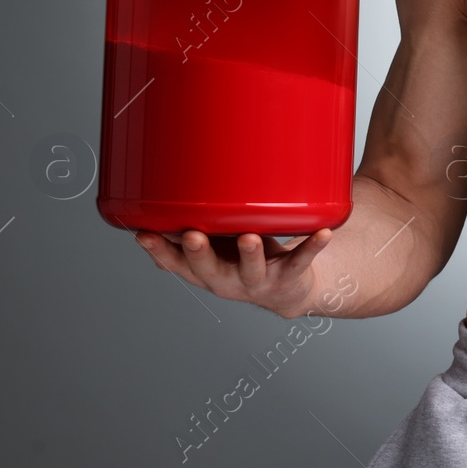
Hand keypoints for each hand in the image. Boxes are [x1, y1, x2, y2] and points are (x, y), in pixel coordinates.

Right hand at [133, 228, 332, 317]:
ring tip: (250, 237)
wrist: (288, 289)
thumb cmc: (244, 255)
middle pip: (207, 270)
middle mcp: (226, 280)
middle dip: (199, 254)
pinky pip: (301, 261)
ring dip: (250, 254)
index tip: (143, 234)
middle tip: (192, 235)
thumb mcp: (217, 240)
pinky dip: (312, 246)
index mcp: (205, 270)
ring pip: (251, 270)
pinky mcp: (289, 277)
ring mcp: (258, 281)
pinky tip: (323, 233)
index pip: (174, 263)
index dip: (159, 251)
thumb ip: (197, 219)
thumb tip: (167, 178)